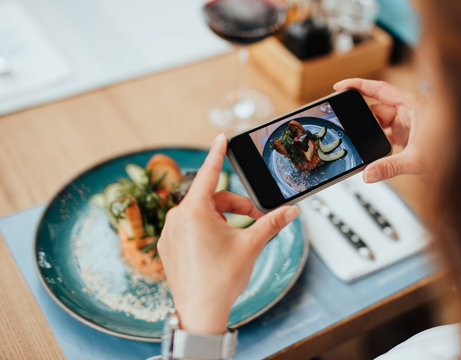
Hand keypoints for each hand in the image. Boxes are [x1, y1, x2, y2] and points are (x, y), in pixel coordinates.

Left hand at [157, 133, 299, 334]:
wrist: (200, 313)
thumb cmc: (221, 279)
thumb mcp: (250, 245)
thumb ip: (271, 223)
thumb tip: (290, 210)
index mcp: (194, 211)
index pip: (209, 173)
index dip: (217, 153)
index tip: (220, 137)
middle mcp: (177, 218)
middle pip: (212, 199)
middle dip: (236, 206)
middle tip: (256, 220)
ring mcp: (169, 233)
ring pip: (201, 214)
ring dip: (222, 219)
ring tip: (238, 238)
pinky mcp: (168, 247)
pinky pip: (189, 228)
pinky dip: (207, 230)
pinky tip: (219, 248)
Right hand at [334, 78, 426, 181]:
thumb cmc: (457, 152)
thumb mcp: (418, 160)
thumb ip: (390, 167)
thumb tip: (368, 174)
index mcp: (413, 105)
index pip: (380, 90)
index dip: (359, 85)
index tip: (340, 86)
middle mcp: (411, 112)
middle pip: (377, 110)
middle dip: (362, 120)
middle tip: (346, 127)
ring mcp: (410, 124)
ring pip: (382, 124)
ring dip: (371, 134)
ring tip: (360, 144)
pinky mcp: (410, 136)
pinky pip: (388, 135)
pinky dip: (379, 142)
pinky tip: (372, 152)